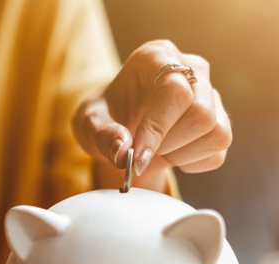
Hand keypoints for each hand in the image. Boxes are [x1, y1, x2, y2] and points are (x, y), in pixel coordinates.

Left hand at [73, 40, 231, 182]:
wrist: (120, 132)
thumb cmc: (105, 119)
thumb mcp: (88, 125)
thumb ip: (101, 135)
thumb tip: (122, 152)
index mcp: (156, 56)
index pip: (174, 90)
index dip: (158, 128)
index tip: (137, 156)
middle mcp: (191, 68)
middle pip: (201, 113)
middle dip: (167, 143)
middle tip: (141, 150)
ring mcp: (210, 93)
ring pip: (216, 132)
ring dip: (180, 154)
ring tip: (155, 149)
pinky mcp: (220, 120)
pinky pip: (219, 150)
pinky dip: (192, 163)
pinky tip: (171, 154)